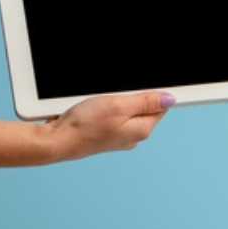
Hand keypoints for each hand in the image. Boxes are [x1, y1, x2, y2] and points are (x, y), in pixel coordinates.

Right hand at [42, 92, 173, 162]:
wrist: (57, 140)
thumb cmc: (85, 124)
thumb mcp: (119, 105)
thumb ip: (146, 102)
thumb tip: (170, 99)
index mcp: (142, 130)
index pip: (162, 107)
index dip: (155, 93)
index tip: (140, 88)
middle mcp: (134, 137)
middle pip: (144, 109)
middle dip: (133, 97)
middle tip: (116, 94)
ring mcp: (119, 138)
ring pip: (127, 112)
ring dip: (118, 102)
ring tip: (102, 102)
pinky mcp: (105, 136)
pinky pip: (114, 117)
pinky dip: (107, 109)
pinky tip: (95, 108)